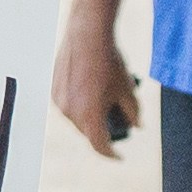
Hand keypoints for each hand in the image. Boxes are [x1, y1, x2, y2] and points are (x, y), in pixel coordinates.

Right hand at [52, 20, 138, 160]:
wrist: (88, 35)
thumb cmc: (109, 62)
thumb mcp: (127, 89)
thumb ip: (134, 112)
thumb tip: (137, 126)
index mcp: (90, 117)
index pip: (100, 147)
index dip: (112, 154)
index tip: (119, 156)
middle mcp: (71, 114)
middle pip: (88, 133)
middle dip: (102, 131)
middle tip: (116, 122)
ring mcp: (60, 103)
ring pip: (76, 120)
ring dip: (89, 117)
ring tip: (103, 101)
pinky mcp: (53, 91)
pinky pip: (68, 106)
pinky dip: (79, 105)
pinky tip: (90, 90)